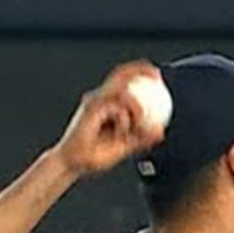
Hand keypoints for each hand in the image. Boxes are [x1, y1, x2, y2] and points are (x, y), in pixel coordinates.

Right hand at [56, 61, 162, 176]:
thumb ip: (141, 137)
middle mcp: (99, 98)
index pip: (122, 81)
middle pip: (120, 75)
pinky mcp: (92, 108)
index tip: (156, 76)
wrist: (73, 162)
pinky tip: (124, 130)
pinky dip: (124, 118)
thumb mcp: (125, 145)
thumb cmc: (94, 155)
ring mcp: (94, 101)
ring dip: (135, 106)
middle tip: (157, 75)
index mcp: (105, 103)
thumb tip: (160, 131)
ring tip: (139, 121)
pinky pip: (116, 106)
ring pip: (122, 91)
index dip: (138, 73)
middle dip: (139, 69)